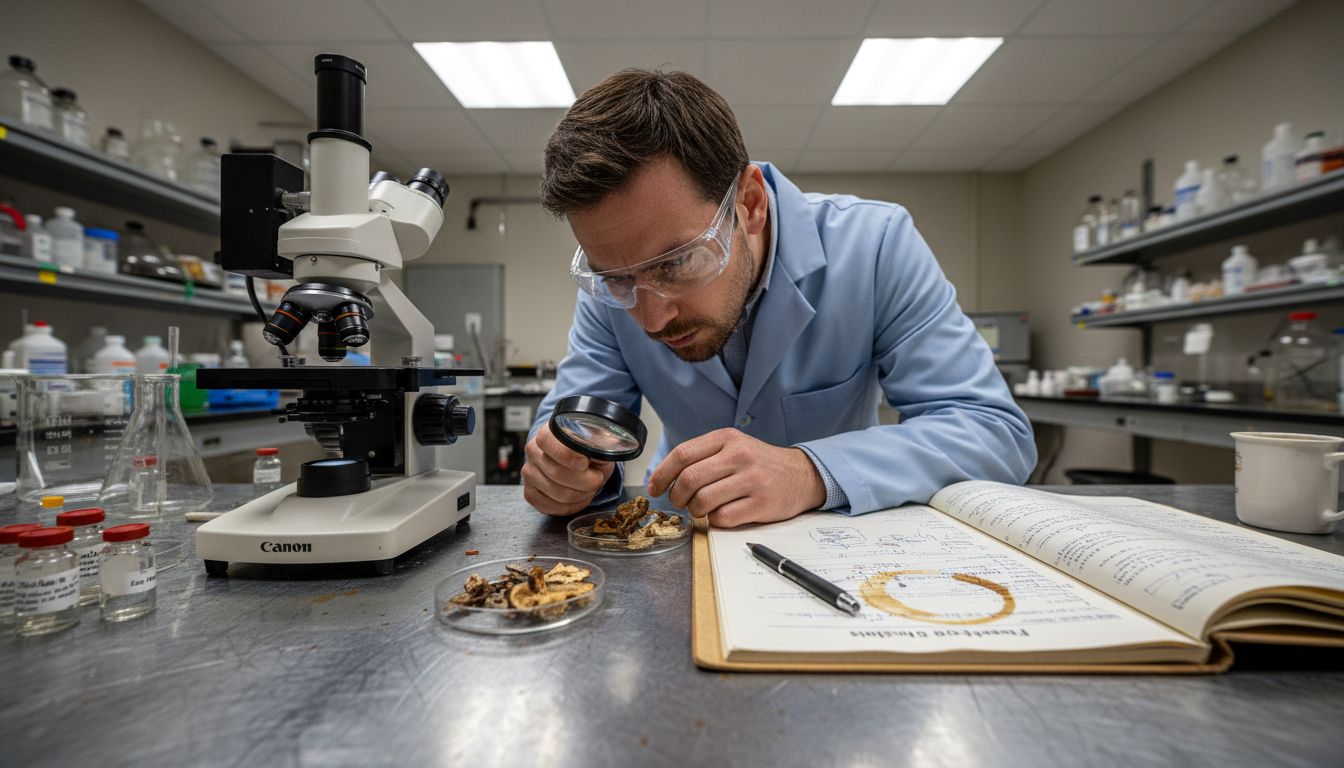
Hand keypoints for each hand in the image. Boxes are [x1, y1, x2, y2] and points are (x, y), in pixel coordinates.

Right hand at [522, 428, 614, 515]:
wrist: (573, 462)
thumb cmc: (585, 451)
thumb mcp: (597, 444)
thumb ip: (599, 445)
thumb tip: (603, 451)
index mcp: (547, 433)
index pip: (548, 441)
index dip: (567, 455)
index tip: (584, 463)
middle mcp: (534, 452)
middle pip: (557, 473)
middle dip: (585, 481)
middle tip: (597, 479)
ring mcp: (529, 473)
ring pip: (558, 494)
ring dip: (582, 494)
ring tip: (589, 487)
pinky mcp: (530, 493)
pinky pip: (552, 507)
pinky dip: (572, 506)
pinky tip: (579, 496)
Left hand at [646, 429, 825, 527]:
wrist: (802, 475)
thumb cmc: (759, 464)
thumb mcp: (734, 447)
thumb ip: (703, 456)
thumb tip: (665, 477)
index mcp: (726, 439)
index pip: (682, 454)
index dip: (662, 474)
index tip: (655, 488)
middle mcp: (739, 455)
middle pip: (689, 479)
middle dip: (677, 496)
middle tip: (680, 502)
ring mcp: (751, 480)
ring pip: (703, 500)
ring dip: (695, 510)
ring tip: (703, 509)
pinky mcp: (761, 503)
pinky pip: (723, 518)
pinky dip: (715, 521)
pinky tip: (722, 515)